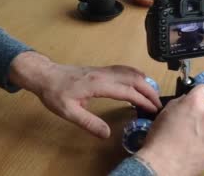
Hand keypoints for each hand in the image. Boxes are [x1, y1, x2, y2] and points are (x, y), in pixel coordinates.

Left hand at [9, 52, 161, 138]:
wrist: (45, 75)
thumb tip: (107, 134)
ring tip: (153, 93)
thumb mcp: (68, 112)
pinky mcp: (100, 69)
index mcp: (97, 84)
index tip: (152, 109)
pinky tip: (139, 79)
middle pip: (133, 79)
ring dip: (144, 81)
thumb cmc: (55, 93)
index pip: (127, 91)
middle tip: (158, 103)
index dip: (142, 100)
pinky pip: (123, 69)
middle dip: (148, 90)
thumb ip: (88, 123)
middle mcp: (103, 74)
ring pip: (129, 72)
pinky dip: (135, 74)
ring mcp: (102, 70)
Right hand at [136, 84, 203, 175]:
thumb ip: (180, 102)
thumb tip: (187, 100)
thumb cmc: (160, 139)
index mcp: (193, 102)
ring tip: (197, 133)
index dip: (200, 93)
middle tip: (194, 120)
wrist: (164, 162)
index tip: (199, 98)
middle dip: (203, 110)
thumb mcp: (165, 112)